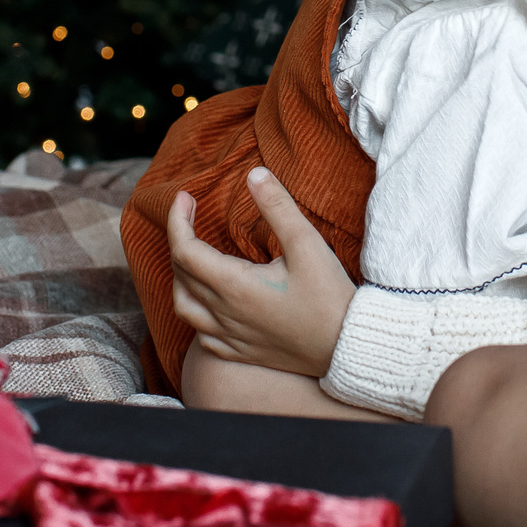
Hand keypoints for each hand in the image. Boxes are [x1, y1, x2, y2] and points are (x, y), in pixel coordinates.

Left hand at [167, 168, 355, 377]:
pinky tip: (208, 302)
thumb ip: (278, 207)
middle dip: (179, 238)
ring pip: (184, 306)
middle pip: (181, 274)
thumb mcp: (307, 244)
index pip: (184, 250)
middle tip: (191, 214)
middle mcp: (225, 314)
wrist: (348, 346)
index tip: (185, 197)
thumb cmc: (330, 297)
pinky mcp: (241, 352)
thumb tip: (254, 174)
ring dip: (181, 276)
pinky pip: (201, 334)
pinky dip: (195, 311)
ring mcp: (230, 337)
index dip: (178, 220)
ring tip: (192, 256)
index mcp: (234, 287)